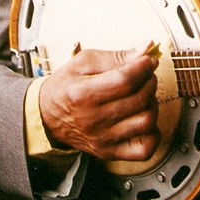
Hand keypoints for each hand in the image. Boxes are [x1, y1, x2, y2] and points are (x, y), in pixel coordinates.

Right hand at [38, 45, 160, 160]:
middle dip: (149, 80)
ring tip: (142, 94)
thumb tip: (147, 48)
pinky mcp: (109, 152)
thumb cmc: (66, 86)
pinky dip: (153, 134)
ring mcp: (102, 139)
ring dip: (151, 103)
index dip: (144, 66)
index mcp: (83, 94)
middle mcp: (93, 120)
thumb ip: (118, 56)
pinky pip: (144, 149)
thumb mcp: (85, 61)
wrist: (46, 115)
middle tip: (145, 74)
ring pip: (146, 122)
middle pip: (139, 99)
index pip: (126, 80)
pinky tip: (143, 117)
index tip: (148, 60)